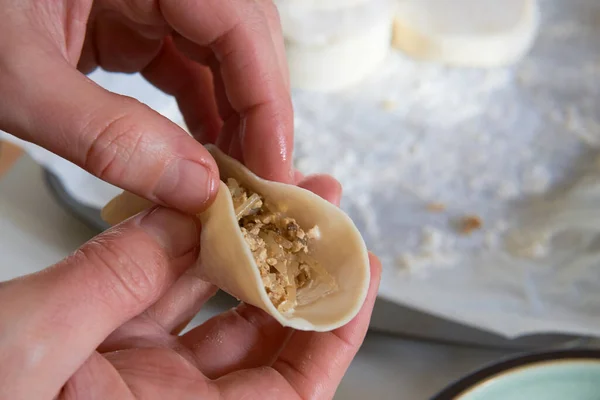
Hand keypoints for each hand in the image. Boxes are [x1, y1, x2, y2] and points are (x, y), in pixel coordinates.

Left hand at [0, 0, 292, 213]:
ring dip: (233, 118)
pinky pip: (187, 65)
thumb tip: (194, 188)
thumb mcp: (16, 79)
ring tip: (233, 178)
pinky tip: (200, 155)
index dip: (268, 100)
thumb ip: (108, 136)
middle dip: (257, 114)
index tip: (274, 169)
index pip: (239, 24)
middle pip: (243, 39)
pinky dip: (200, 113)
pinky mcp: (132, 20)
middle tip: (259, 183)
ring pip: (221, 56)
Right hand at [0, 175, 380, 399]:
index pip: (291, 387)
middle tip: (321, 216)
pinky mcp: (97, 338)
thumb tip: (178, 222)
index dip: (334, 331)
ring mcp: (131, 368)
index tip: (360, 275)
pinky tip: (201, 209)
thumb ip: (109, 284)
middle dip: (296, 271)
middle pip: (261, 335)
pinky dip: (179, 246)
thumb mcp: (29, 352)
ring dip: (244, 248)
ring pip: (209, 301)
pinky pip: (155, 286)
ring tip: (275, 196)